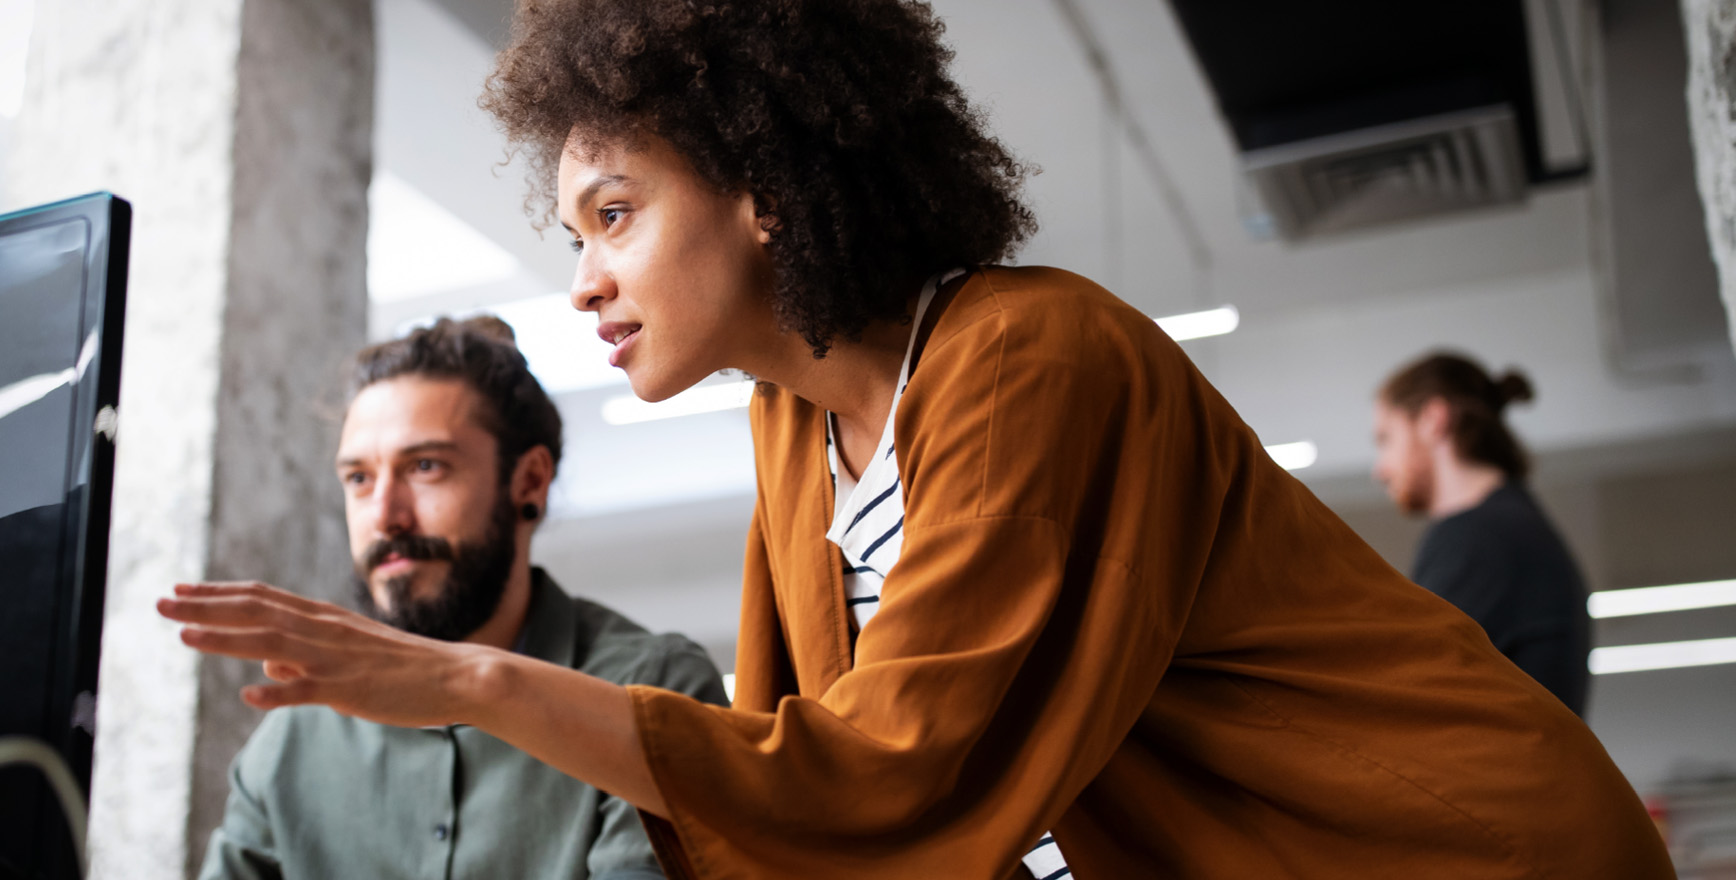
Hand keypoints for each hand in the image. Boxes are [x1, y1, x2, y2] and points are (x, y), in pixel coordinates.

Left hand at [157, 581, 490, 727]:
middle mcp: (324, 631)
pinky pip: (309, 690)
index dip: (218, 593)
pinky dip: (278, 691)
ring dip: (225, 638)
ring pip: (272, 642)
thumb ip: (303, 658)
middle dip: (205, 606)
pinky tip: (249, 694)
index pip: (262, 597)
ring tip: (184, 634)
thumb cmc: (401, 667)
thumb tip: (265, 665)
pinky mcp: (350, 689)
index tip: (180, 589)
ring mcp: (336, 658)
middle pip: (256, 611)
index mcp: (324, 619)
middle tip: (161, 601)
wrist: (455, 674)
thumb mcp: (348, 654)